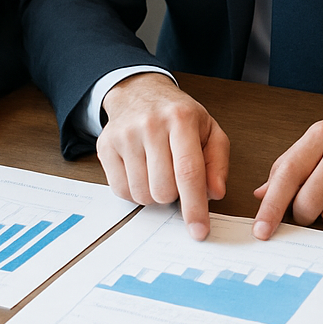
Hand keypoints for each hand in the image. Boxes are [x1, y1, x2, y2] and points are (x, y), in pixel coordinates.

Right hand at [97, 72, 228, 240]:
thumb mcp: (209, 130)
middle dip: (174, 195)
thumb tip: (215, 193)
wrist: (140, 92)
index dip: (195, 206)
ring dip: (154, 193)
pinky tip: (142, 171)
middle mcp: (151, 125)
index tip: (199, 231)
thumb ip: (217, 162)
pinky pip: (121, 191)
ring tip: (159, 171)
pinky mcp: (105, 146)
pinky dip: (135, 190)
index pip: (189, 172)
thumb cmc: (179, 115)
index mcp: (182, 118)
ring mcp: (125, 135)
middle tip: (176, 176)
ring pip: (142, 194)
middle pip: (164, 189)